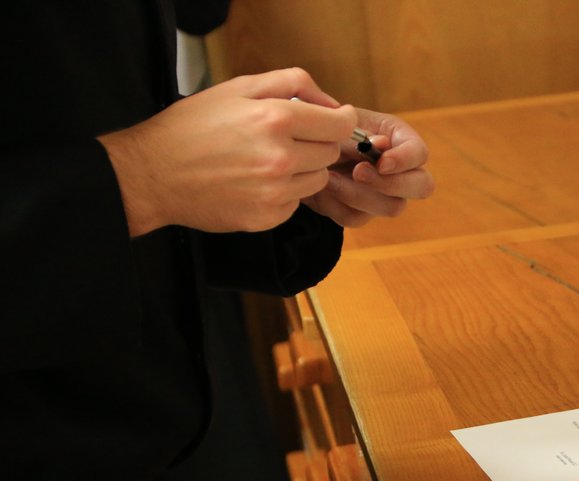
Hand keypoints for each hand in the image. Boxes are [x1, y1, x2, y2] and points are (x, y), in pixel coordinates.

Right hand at [99, 68, 357, 234]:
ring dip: (302, 170)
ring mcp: (275, 192)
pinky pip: (296, 203)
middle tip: (287, 139)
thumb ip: (291, 83)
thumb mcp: (238, 88)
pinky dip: (284, 193)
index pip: (340, 125)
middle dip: (316, 143)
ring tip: (266, 161)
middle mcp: (281, 158)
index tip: (338, 120)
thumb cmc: (192, 127)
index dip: (342, 121)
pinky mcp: (268, 217)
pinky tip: (255, 183)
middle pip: (330, 153)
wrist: (153, 173)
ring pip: (317, 180)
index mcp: (276, 119)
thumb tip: (331, 102)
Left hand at [301, 107, 434, 227]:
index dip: (405, 160)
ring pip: (392, 207)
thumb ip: (360, 130)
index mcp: (399, 139)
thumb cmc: (320, 127)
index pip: (420, 153)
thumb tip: (381, 143)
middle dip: (390, 183)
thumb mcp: (338, 121)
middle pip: (421, 186)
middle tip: (358, 173)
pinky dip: (337, 205)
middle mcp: (400, 169)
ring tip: (330, 178)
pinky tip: (323, 188)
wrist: (295, 148)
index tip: (381, 161)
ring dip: (359, 195)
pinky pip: (358, 218)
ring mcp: (384, 194)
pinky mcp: (362, 212)